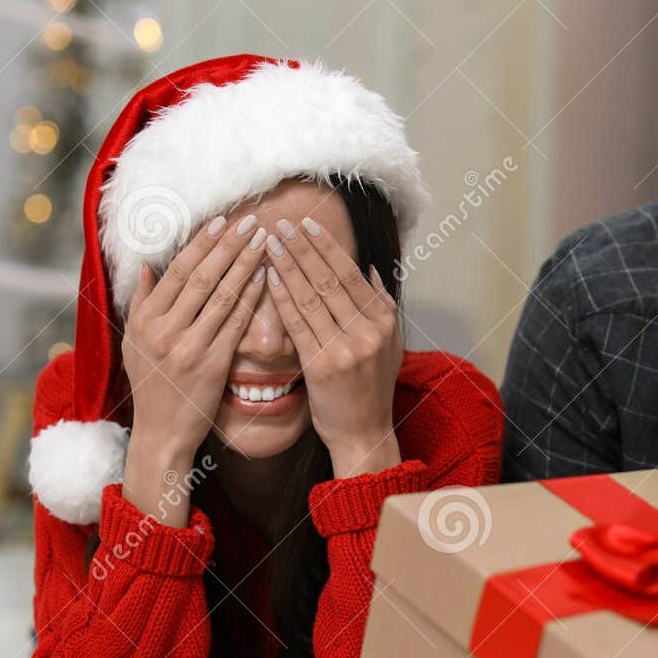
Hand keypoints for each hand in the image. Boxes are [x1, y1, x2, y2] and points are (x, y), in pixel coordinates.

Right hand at [121, 213, 267, 520]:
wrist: (161, 432)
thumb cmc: (151, 385)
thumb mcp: (133, 342)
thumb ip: (141, 303)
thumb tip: (147, 267)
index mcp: (144, 319)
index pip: (177, 271)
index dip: (201, 244)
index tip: (222, 221)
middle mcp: (163, 329)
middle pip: (201, 277)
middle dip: (228, 246)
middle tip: (250, 221)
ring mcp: (187, 347)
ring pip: (221, 296)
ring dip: (245, 265)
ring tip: (263, 241)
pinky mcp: (211, 364)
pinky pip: (236, 323)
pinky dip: (251, 297)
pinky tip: (266, 277)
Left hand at [263, 217, 402, 477]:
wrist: (363, 433)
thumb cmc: (370, 389)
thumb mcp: (389, 344)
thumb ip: (382, 305)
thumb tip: (368, 269)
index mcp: (384, 322)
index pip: (350, 274)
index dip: (326, 247)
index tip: (306, 225)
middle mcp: (368, 332)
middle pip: (330, 279)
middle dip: (303, 248)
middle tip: (281, 224)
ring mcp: (346, 349)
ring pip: (311, 296)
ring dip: (288, 266)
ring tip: (269, 243)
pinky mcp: (322, 366)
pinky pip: (297, 324)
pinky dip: (282, 297)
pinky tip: (268, 277)